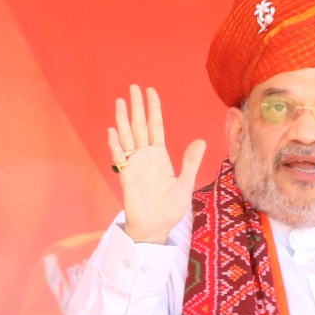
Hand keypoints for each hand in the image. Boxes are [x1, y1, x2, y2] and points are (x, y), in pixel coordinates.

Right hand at [107, 85, 205, 242]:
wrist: (156, 227)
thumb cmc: (169, 207)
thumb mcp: (185, 182)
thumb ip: (191, 162)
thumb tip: (200, 140)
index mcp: (159, 156)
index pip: (156, 126)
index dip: (153, 109)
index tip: (151, 91)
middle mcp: (145, 156)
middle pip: (139, 126)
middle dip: (137, 107)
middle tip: (133, 87)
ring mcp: (134, 165)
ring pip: (127, 137)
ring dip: (123, 120)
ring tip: (121, 101)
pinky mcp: (126, 177)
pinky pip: (120, 158)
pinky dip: (116, 144)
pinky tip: (114, 131)